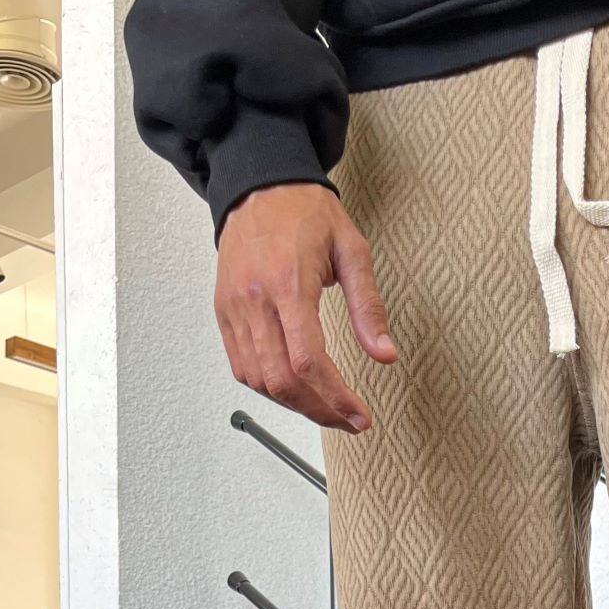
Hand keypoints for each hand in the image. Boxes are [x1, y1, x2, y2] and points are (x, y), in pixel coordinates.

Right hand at [215, 183, 395, 431]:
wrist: (260, 187)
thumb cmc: (305, 214)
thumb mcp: (352, 251)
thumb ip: (369, 307)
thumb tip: (385, 354)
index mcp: (288, 282)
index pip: (308, 360)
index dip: (335, 398)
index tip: (359, 416)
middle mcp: (255, 299)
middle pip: (283, 380)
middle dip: (319, 411)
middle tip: (348, 420)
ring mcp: (234, 309)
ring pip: (259, 381)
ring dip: (295, 405)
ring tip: (326, 408)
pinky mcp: (223, 313)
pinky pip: (242, 367)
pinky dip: (269, 389)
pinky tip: (295, 389)